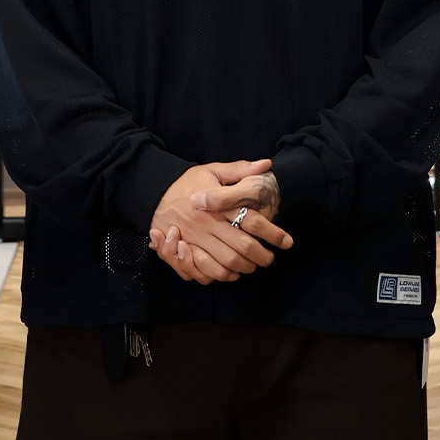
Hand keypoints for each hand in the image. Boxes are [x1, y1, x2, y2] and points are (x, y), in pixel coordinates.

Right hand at [148, 161, 290, 285]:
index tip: (286, 241)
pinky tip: (232, 272)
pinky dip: (222, 275)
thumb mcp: (213, 170)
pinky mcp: (185, 249)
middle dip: (261, 256)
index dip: (273, 234)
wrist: (154, 192)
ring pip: (227, 261)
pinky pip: (206, 270)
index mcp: (219, 204)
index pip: (252, 221)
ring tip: (254, 266)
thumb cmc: (187, 181)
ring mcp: (196, 238)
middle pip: (242, 246)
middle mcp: (209, 223)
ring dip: (244, 267)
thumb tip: (266, 164)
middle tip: (270, 259)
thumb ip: (240, 170)